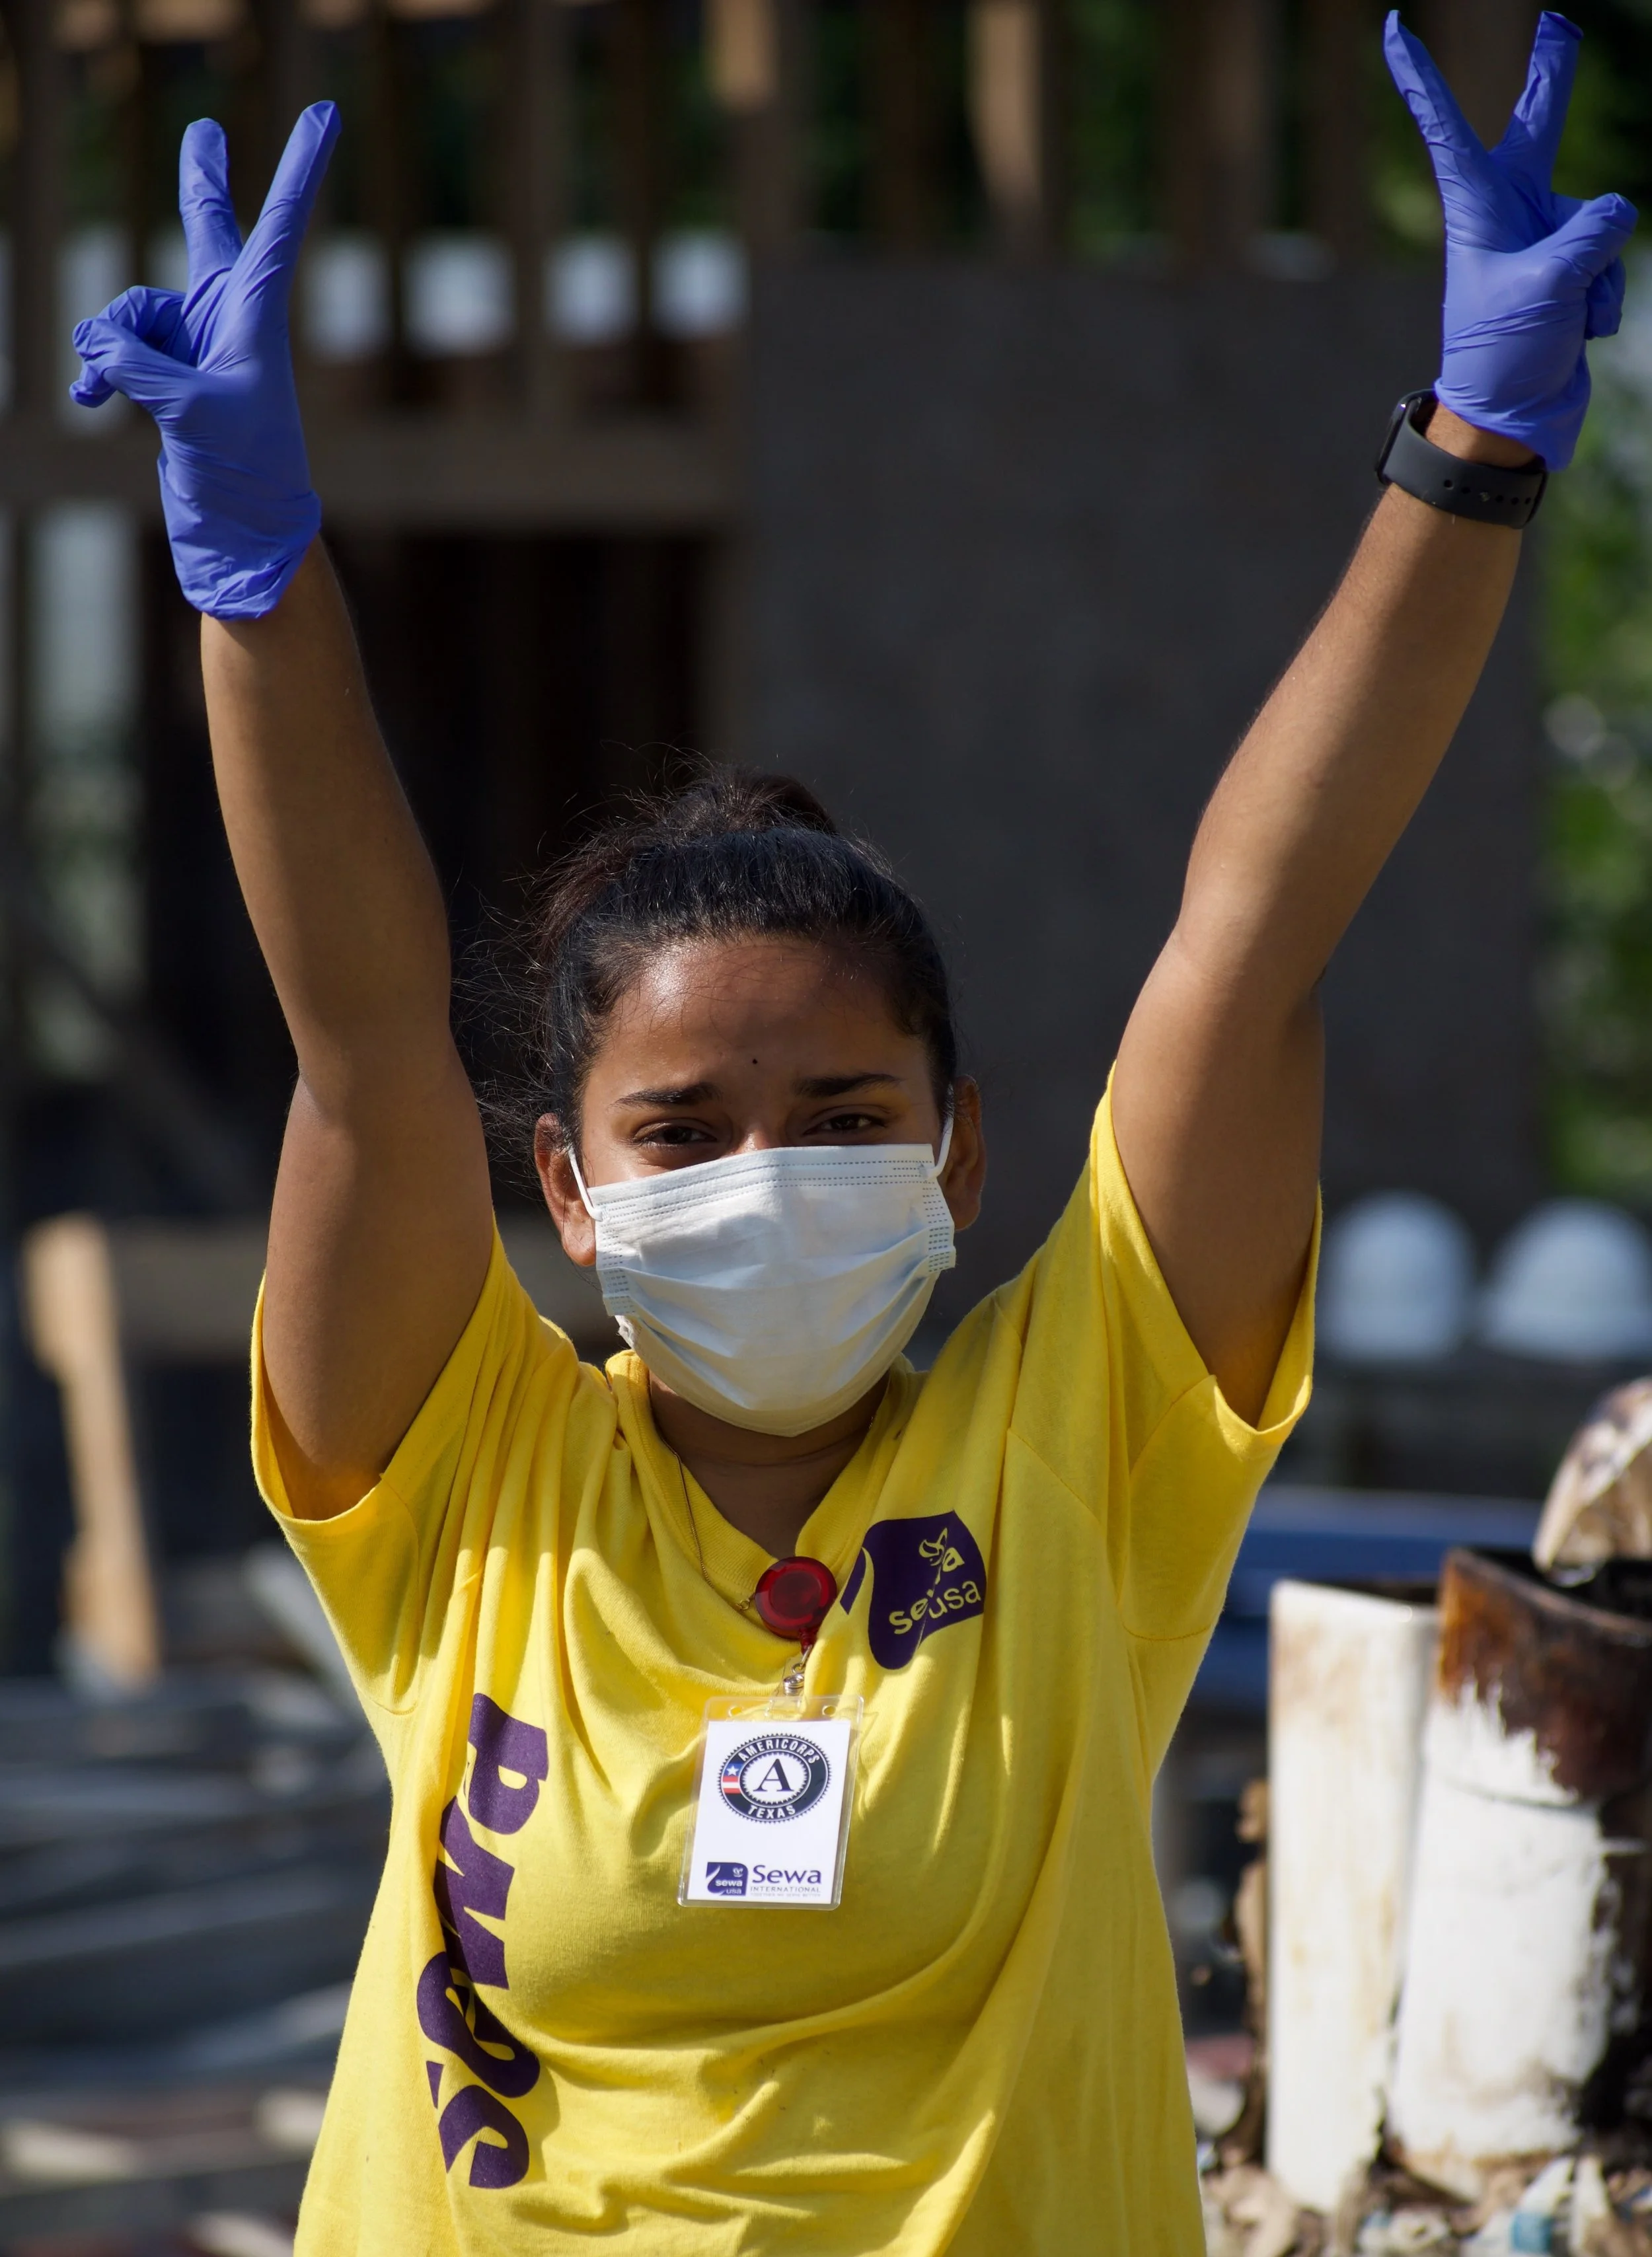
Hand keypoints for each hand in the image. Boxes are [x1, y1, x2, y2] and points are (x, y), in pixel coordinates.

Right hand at [70, 103, 339, 618]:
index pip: (278, 225)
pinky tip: (90, 396)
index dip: (298, 167)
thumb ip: (139, 364)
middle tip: (206, 131)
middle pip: (207, 233)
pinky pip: (116, 348)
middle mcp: (230, 319)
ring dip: (113, 344)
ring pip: (133, 311)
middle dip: (199, 185)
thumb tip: (97, 340)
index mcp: (259, 314)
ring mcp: (196, 346)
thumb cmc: (245, 475)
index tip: (326, 114)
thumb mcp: (189, 414)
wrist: (243, 533)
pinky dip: (100, 367)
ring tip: (110, 390)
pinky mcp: (169, 375)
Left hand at [1384, 10, 1635, 470]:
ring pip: (1601, 222)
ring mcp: (1546, 237)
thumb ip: (1589, 234)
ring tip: (1564, 317)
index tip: (1393, 31)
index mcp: (1477, 209)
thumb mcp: (1549, 287)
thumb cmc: (1506, 355)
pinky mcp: (1575, 265)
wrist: (1513, 417)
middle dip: (1553, 77)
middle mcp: (1512, 212)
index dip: (1422, 80)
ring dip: (1596, 275)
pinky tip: (1578, 329)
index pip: (1447, 130)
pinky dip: (1604, 299)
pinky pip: (1612, 262)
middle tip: (1559, 21)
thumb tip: (1616, 209)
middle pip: (1537, 127)